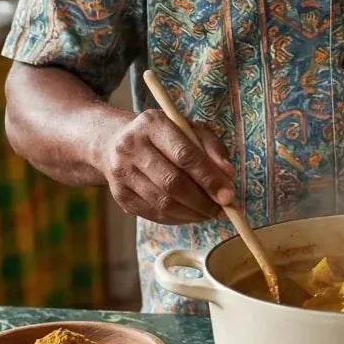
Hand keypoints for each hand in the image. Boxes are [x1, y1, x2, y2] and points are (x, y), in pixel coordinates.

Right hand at [99, 110, 236, 223]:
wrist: (114, 142)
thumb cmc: (163, 136)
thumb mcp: (190, 130)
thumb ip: (212, 148)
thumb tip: (228, 174)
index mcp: (153, 124)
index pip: (184, 155)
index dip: (209, 178)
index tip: (228, 195)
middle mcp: (131, 147)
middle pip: (172, 182)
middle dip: (202, 201)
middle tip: (222, 210)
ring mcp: (122, 172)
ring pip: (162, 203)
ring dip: (192, 214)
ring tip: (209, 214)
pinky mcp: (119, 194)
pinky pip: (153, 214)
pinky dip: (176, 219)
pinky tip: (191, 215)